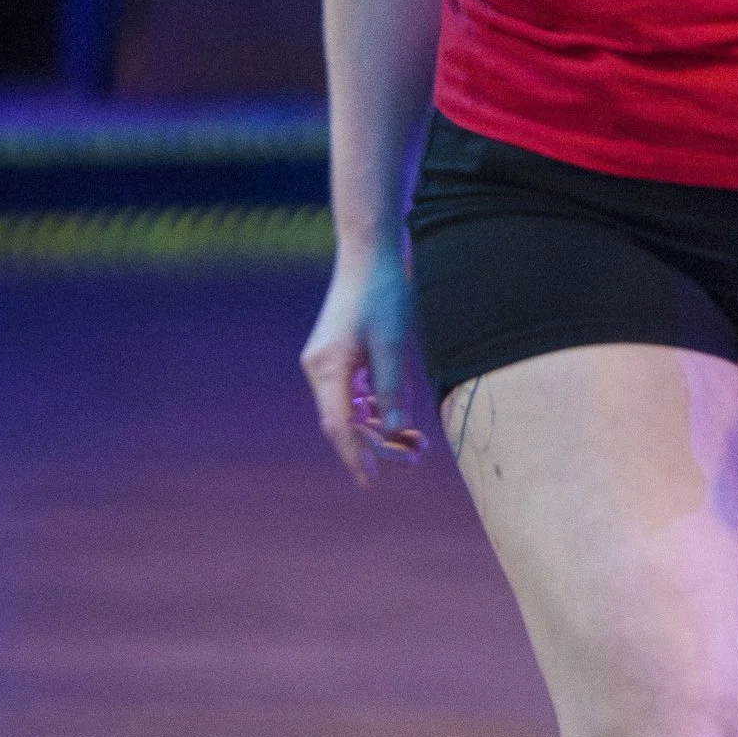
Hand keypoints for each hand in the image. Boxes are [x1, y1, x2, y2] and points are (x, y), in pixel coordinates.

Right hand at [301, 239, 426, 485]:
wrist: (370, 255)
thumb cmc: (384, 295)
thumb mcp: (394, 344)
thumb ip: (393, 389)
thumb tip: (394, 433)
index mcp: (328, 368)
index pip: (338, 426)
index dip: (355, 456)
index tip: (372, 481)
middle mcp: (320, 369)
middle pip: (344, 424)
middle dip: (378, 446)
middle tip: (416, 458)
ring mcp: (328, 363)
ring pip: (351, 412)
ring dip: (380, 431)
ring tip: (417, 445)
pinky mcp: (340, 357)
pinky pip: (354, 396)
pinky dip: (376, 411)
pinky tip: (401, 421)